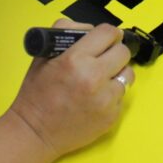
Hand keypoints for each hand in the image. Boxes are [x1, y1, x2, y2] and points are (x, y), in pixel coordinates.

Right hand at [9, 19, 133, 156]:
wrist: (34, 132)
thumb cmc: (36, 94)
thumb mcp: (43, 55)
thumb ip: (67, 33)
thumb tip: (91, 30)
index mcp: (76, 59)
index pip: (109, 33)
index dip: (108, 34)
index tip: (106, 38)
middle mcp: (94, 78)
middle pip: (123, 52)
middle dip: (114, 52)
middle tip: (103, 58)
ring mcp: (105, 99)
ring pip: (128, 74)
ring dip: (117, 73)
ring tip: (100, 79)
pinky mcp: (111, 116)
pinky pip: (122, 95)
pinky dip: (112, 94)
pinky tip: (95, 98)